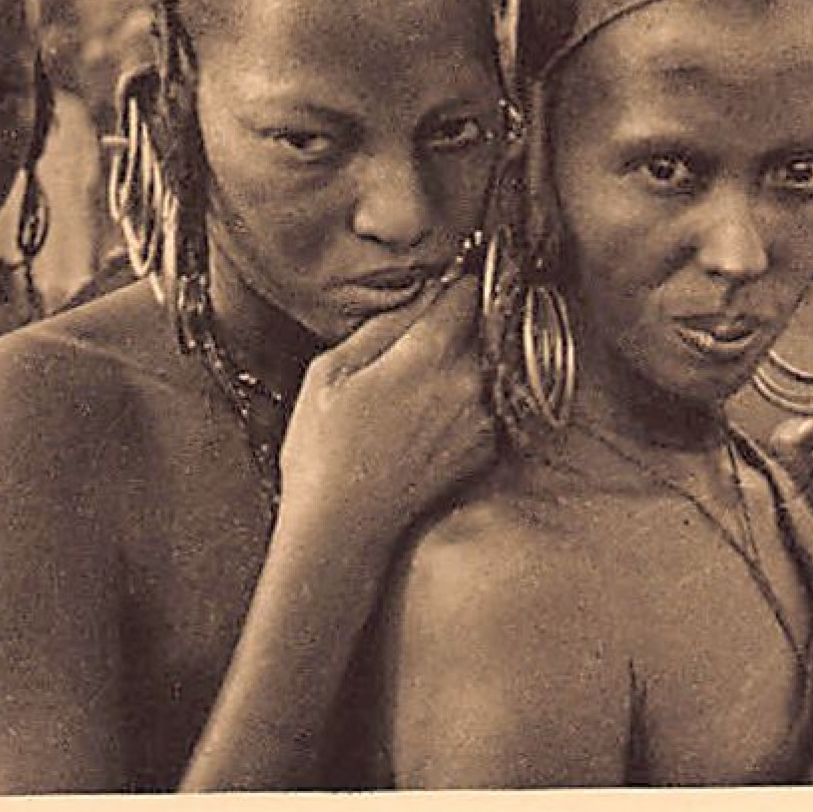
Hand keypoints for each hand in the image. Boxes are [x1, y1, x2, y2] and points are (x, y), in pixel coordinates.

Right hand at [279, 273, 496, 536]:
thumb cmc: (324, 447)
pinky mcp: (488, 447)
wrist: (344, 526)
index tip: (441, 285)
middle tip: (424, 335)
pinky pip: (487, 401)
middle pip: (483, 327)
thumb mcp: (331, 370)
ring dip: (467, 361)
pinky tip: (429, 415)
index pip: (468, 292)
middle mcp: (470, 382)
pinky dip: (469, 398)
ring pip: (488, 364)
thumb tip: (423, 292)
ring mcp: (484, 418)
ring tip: (420, 381)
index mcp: (431, 354)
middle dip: (461, 322)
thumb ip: (385, 324)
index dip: (453, 284)